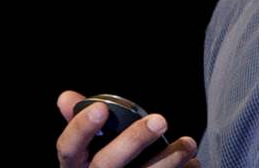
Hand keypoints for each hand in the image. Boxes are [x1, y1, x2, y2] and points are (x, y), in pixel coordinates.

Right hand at [56, 89, 199, 167]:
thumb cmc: (102, 166)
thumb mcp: (86, 150)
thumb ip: (82, 123)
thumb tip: (65, 98)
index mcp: (76, 165)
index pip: (68, 147)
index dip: (81, 128)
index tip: (101, 108)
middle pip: (106, 163)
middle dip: (133, 140)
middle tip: (161, 120)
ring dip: (168, 160)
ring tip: (188, 144)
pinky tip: (193, 164)